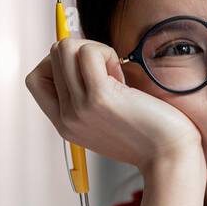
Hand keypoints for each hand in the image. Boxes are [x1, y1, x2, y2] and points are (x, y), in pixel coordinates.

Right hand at [25, 37, 205, 179]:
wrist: (170, 157)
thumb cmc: (150, 136)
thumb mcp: (107, 121)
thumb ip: (87, 99)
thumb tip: (81, 55)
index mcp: (64, 124)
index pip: (36, 79)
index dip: (58, 64)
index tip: (88, 72)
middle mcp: (67, 117)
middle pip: (53, 55)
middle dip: (83, 51)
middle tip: (110, 72)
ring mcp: (79, 107)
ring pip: (64, 48)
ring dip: (94, 49)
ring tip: (116, 73)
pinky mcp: (99, 97)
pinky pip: (88, 52)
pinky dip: (106, 53)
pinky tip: (123, 75)